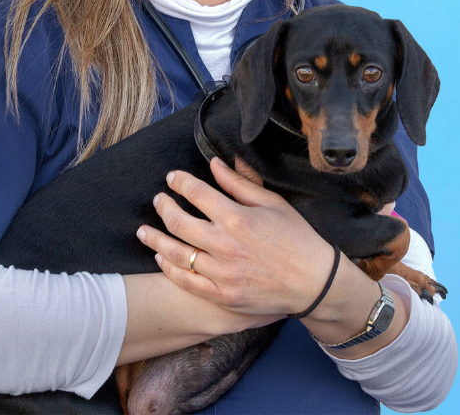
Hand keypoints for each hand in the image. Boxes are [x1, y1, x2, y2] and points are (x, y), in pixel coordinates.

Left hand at [136, 156, 336, 316]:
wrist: (315, 282)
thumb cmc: (297, 237)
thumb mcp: (272, 203)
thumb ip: (240, 183)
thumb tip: (216, 164)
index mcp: (237, 217)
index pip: (196, 193)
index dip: (179, 182)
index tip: (172, 178)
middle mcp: (225, 245)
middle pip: (178, 222)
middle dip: (163, 207)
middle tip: (157, 200)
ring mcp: (222, 273)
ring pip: (176, 253)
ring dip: (156, 238)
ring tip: (144, 230)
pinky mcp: (223, 295)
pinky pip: (187, 282)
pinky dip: (169, 268)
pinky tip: (161, 257)